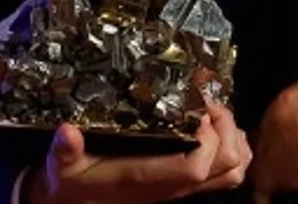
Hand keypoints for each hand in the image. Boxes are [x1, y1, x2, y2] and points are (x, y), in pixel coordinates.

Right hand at [24, 102, 250, 203]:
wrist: (76, 202)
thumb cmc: (73, 181)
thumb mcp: (62, 164)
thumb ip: (65, 149)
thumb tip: (67, 132)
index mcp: (148, 179)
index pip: (196, 167)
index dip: (208, 138)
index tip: (197, 108)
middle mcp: (172, 186)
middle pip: (226, 167)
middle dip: (227, 129)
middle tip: (209, 103)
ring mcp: (182, 188)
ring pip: (233, 173)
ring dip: (234, 140)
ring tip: (215, 113)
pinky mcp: (184, 184)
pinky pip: (226, 174)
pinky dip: (233, 149)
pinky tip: (215, 129)